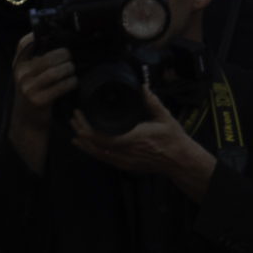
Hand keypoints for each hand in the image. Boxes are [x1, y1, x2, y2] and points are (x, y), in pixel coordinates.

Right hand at [9, 31, 75, 173]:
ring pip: (55, 71)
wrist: (27, 122)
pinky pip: (61, 86)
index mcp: (18, 66)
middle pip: (48, 58)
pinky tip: (73, 82)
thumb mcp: (28, 77)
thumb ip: (35, 61)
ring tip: (72, 70)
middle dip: (64, 56)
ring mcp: (29, 89)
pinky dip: (71, 82)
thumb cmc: (32, 95)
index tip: (52, 34)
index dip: (37, 35)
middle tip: (70, 58)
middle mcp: (22, 76)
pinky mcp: (40, 101)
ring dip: (69, 69)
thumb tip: (58, 44)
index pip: (23, 44)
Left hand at [69, 84, 216, 199]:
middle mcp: (126, 152)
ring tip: (74, 134)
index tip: (80, 116)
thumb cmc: (173, 139)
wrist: (179, 160)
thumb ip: (152, 102)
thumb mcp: (165, 117)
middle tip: (73, 120)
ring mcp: (125, 161)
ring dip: (84, 144)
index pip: (103, 136)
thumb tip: (142, 87)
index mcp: (134, 138)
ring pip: (98, 155)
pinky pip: (105, 160)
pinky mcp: (126, 165)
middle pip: (96, 145)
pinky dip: (93, 152)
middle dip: (82, 133)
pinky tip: (86, 147)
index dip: (87, 128)